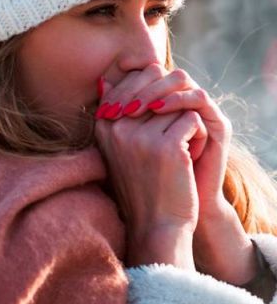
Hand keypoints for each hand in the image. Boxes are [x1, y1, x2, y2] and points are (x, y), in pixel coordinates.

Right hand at [94, 68, 201, 269]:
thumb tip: (107, 80)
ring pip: (178, 104)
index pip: (135, 79)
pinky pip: (193, 119)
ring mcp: (139, 135)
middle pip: (158, 86)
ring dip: (187, 125)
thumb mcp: (118, 146)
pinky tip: (190, 159)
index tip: (158, 128)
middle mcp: (116, 127)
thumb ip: (115, 112)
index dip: (158, 96)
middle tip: (172, 137)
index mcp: (103, 124)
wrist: (155, 223)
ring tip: (180, 153)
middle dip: (173, 107)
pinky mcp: (166, 145)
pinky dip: (199, 137)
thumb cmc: (142, 183)